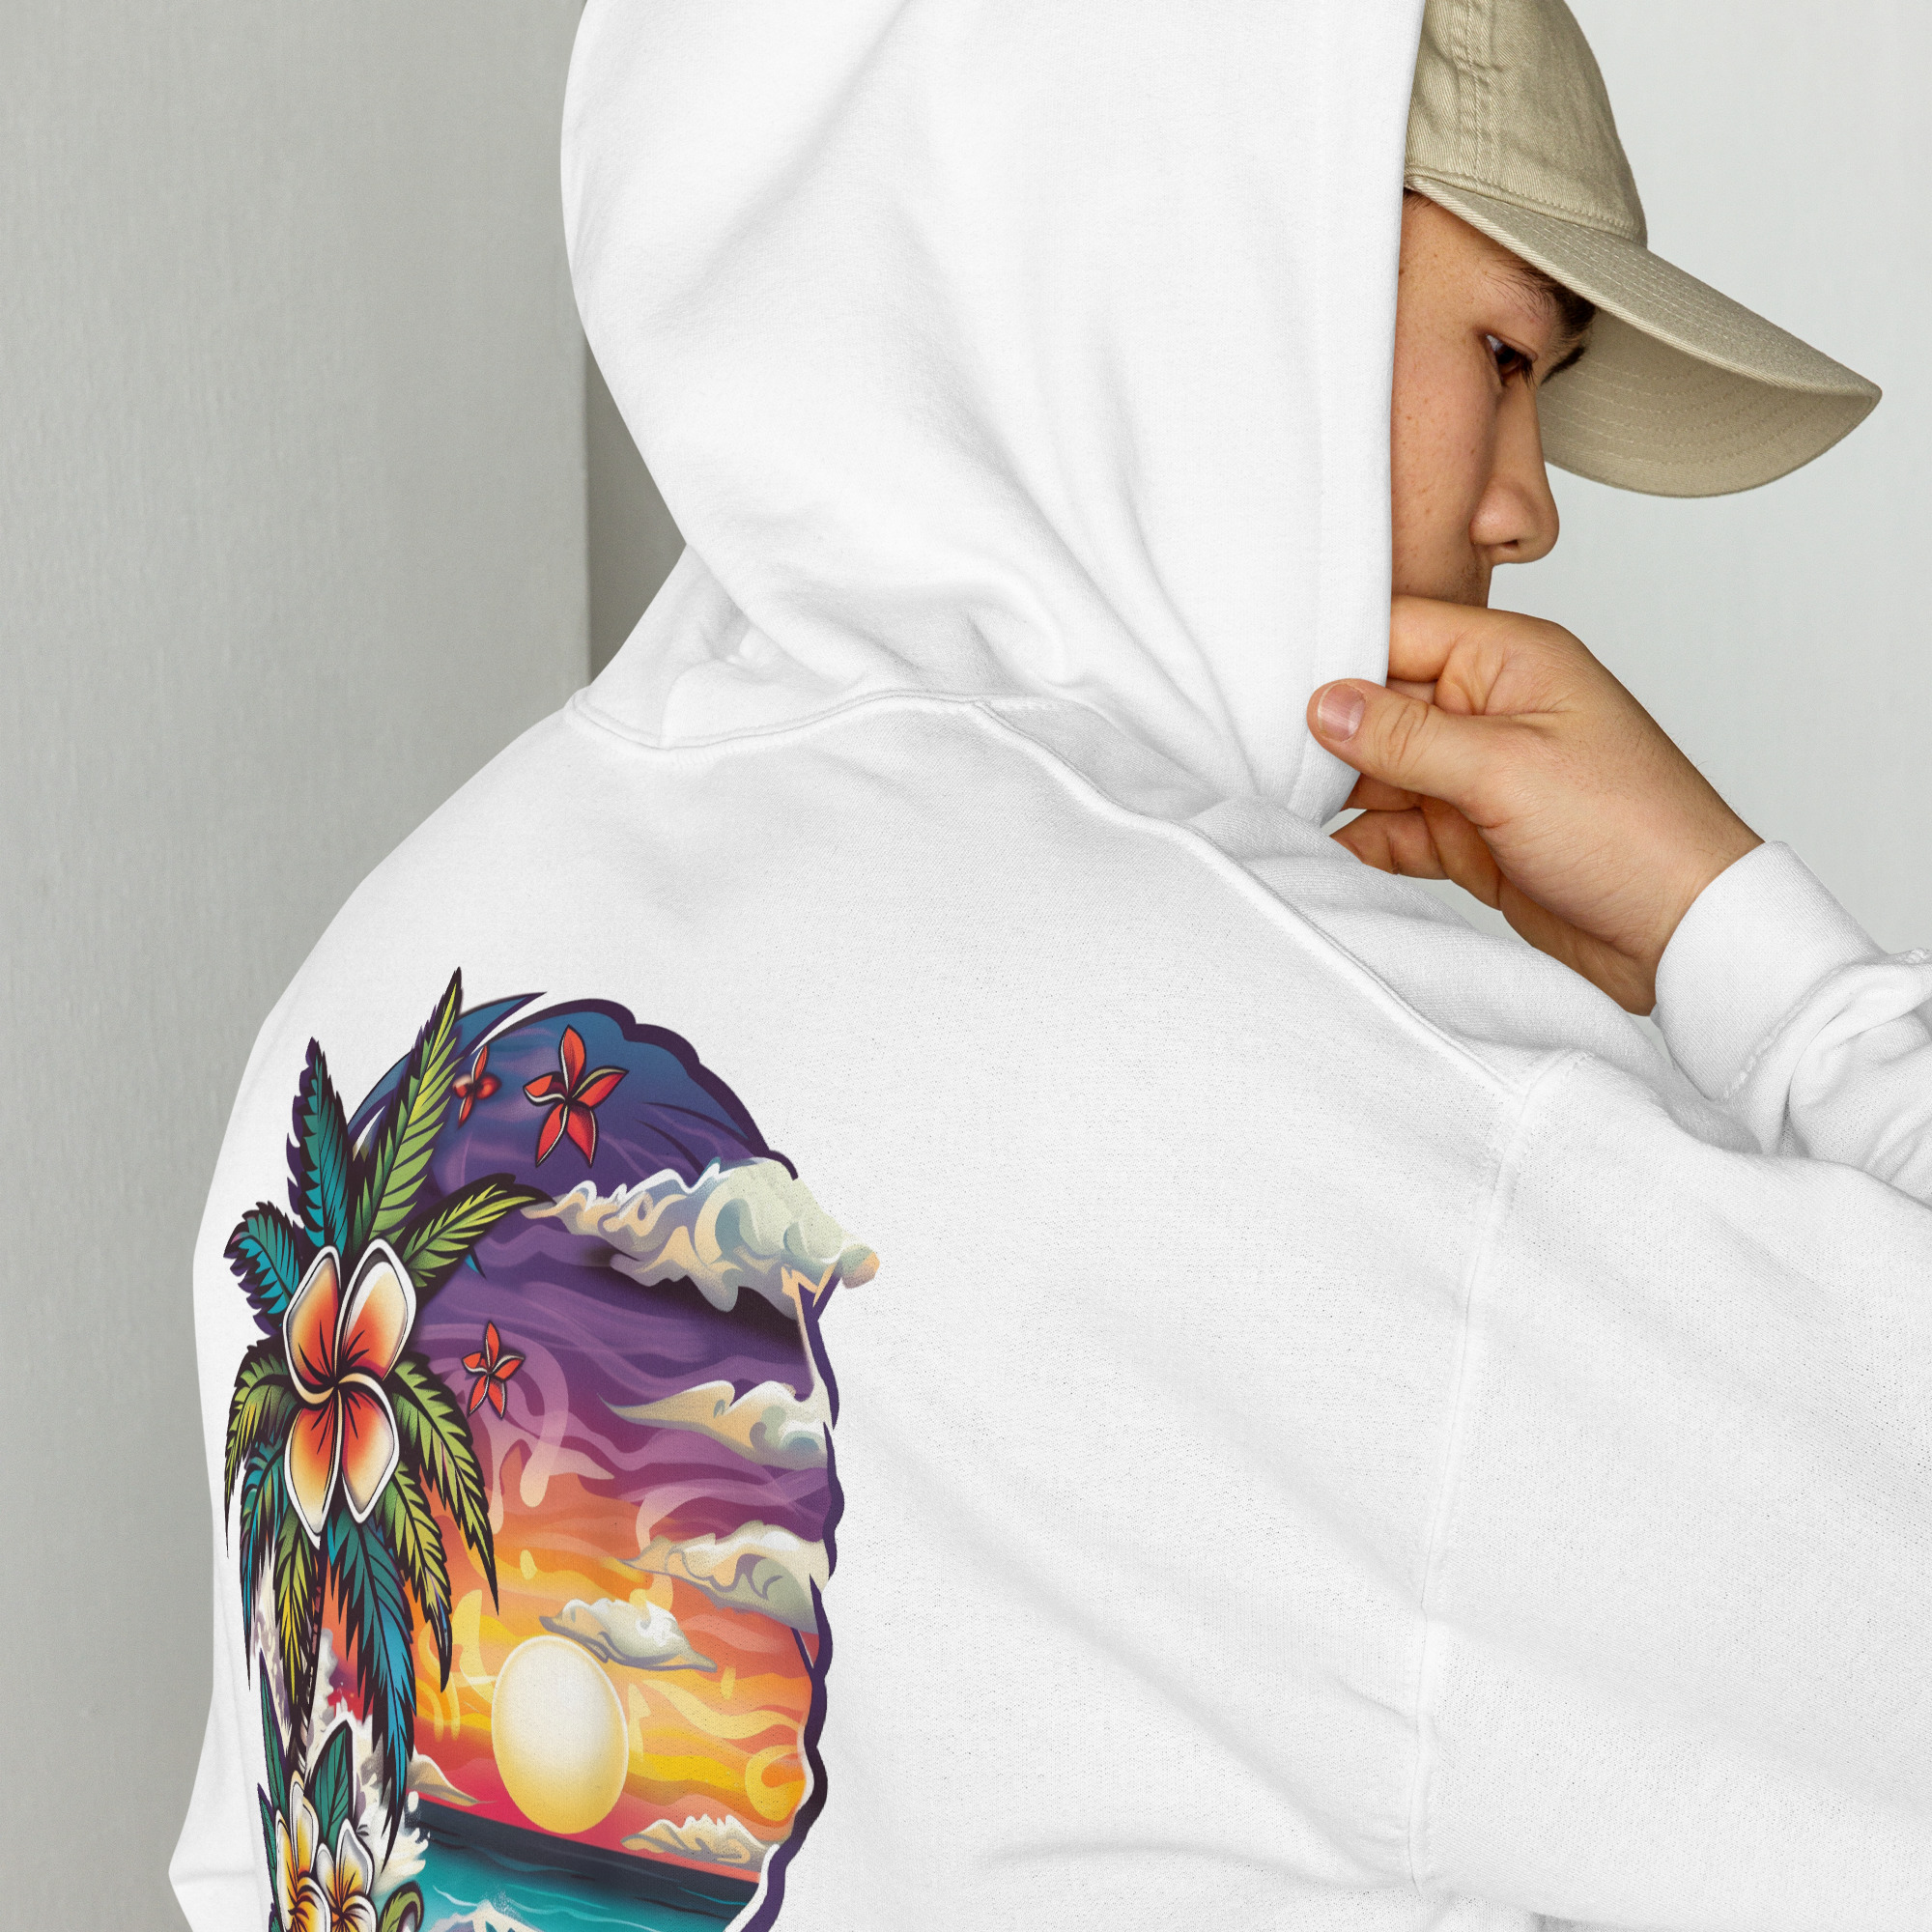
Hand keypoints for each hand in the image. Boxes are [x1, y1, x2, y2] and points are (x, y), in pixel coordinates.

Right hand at [1307, 597, 1761, 1013]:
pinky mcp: (1472, 836)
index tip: (1269, 684)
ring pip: (1381, 769)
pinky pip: (1396, 827)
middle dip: (1326, 731)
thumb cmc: (1634, 832)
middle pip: (1380, 702)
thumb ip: (1406, 735)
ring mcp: (1480, 775)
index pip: (1401, 630)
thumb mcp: (1505, 769)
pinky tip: (1325, 850)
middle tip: (1261, 754)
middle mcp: (1492, 709)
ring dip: (1337, 791)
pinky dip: (1362, 840)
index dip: (1336, 653)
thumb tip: (1325, 703)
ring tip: (1280, 805)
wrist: (1683, 935)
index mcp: (1512, 661)